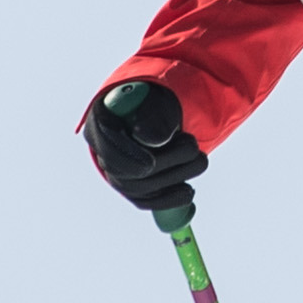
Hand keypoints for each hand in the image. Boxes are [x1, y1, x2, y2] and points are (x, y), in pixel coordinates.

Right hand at [83, 80, 207, 210]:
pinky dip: (169, 199)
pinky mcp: (132, 190)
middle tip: (193, 147)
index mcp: (101, 121)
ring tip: (200, 160)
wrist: (156, 117)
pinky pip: (146, 201)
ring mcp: (115, 174)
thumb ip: (153, 116)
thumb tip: (155, 140)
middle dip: (164, 164)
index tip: (150, 164)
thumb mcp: (155, 101)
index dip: (127, 157)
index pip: (106, 145)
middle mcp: (102, 151)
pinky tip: (188, 191)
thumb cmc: (153, 104)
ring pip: (139, 188)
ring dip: (175, 177)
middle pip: (124, 171)